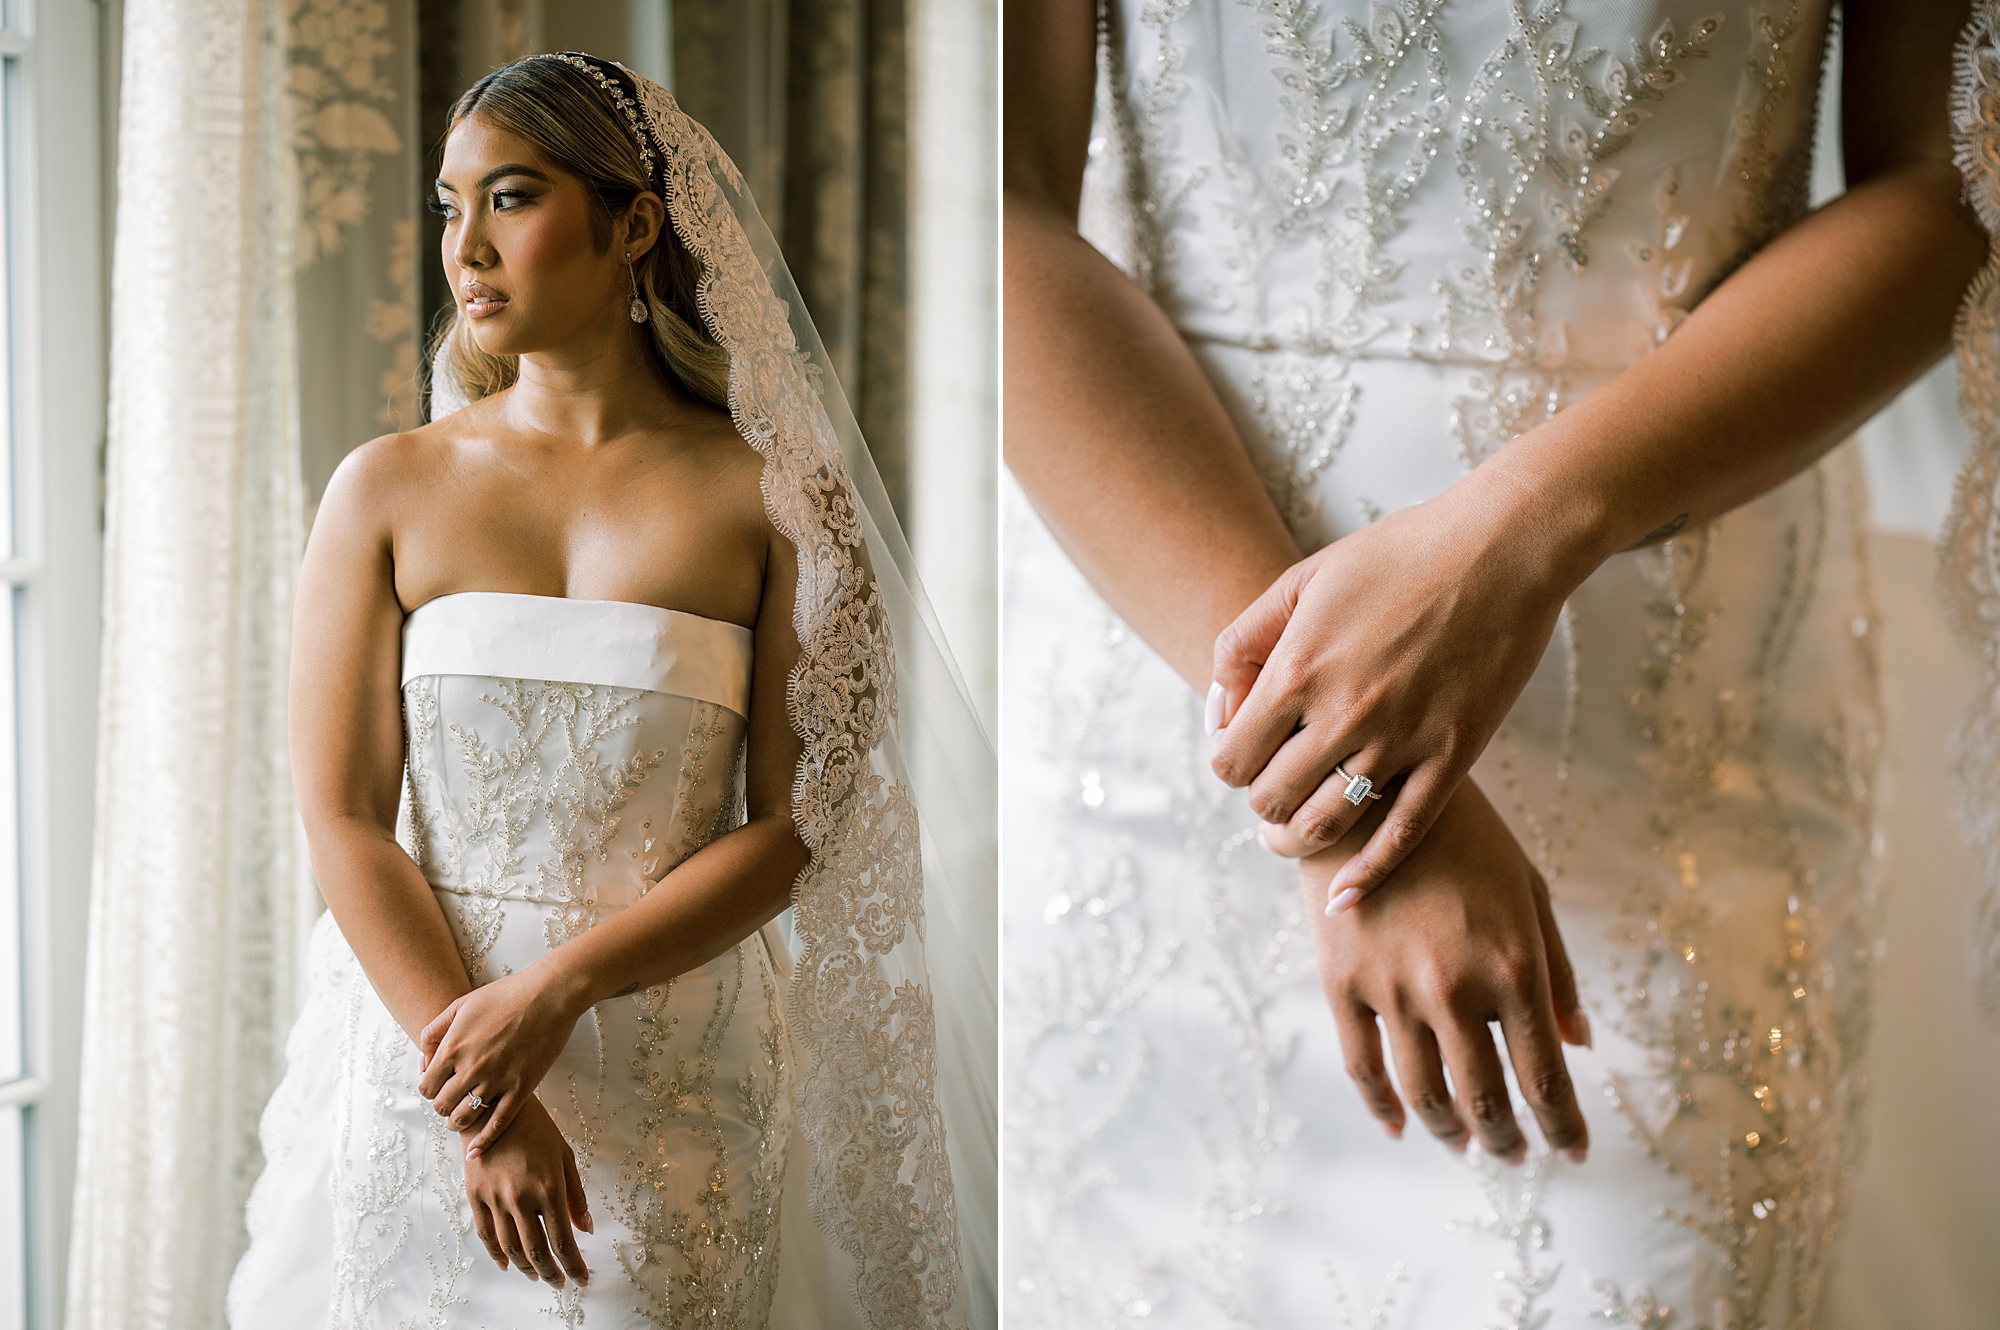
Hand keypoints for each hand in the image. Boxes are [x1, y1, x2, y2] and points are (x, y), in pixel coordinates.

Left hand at [418, 961, 587, 1156]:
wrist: (549, 995)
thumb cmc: (507, 994)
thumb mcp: (462, 1003)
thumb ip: (436, 1029)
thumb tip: (423, 1056)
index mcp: (453, 1047)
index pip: (426, 1086)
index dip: (430, 1089)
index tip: (439, 1086)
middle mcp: (470, 1068)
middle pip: (442, 1105)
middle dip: (443, 1106)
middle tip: (452, 1101)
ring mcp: (496, 1080)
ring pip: (464, 1118)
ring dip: (458, 1123)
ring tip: (461, 1119)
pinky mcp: (521, 1088)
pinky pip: (498, 1124)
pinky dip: (484, 1142)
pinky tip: (475, 1153)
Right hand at [463, 1093, 593, 1285]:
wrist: (492, 1107)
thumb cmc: (535, 1128)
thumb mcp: (563, 1156)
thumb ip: (575, 1195)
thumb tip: (585, 1228)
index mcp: (549, 1187)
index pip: (563, 1240)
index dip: (573, 1265)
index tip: (581, 1280)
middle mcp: (521, 1198)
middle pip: (537, 1251)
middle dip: (552, 1272)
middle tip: (560, 1282)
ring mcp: (495, 1198)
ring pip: (511, 1248)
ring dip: (526, 1267)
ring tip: (539, 1275)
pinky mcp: (475, 1195)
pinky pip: (485, 1234)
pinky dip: (497, 1254)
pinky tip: (508, 1264)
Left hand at [1209, 473, 1582, 905]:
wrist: (1500, 550)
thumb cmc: (1395, 556)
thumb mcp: (1300, 580)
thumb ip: (1244, 643)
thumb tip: (1219, 708)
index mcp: (1297, 670)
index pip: (1230, 760)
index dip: (1228, 764)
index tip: (1244, 753)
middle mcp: (1343, 714)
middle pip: (1269, 801)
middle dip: (1259, 803)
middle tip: (1271, 788)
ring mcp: (1401, 741)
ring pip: (1323, 827)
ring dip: (1295, 840)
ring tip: (1291, 834)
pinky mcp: (1452, 757)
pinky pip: (1401, 835)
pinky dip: (1365, 875)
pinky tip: (1342, 898)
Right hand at [1275, 776, 1592, 1162]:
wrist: (1368, 792)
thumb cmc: (1463, 837)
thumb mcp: (1527, 891)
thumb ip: (1555, 971)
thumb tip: (1577, 1042)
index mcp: (1513, 966)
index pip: (1546, 1079)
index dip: (1564, 1127)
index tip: (1574, 1152)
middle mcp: (1454, 988)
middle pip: (1486, 1098)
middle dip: (1508, 1140)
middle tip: (1514, 1154)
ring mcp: (1393, 990)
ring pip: (1425, 1094)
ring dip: (1451, 1132)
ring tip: (1466, 1144)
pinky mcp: (1342, 982)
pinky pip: (1363, 1066)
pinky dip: (1384, 1107)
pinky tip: (1401, 1126)